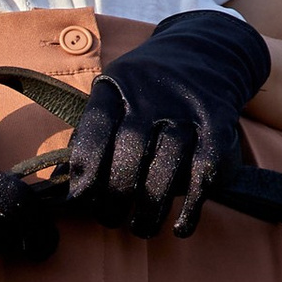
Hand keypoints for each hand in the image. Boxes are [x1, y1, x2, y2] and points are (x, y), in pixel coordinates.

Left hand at [59, 10, 272, 237]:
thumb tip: (62, 186)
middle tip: (110, 219)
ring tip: (140, 228)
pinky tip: (180, 227)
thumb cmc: (145, 92)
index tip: (80, 199)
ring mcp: (187, 110)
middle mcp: (152, 94)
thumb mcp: (113, 95)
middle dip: (116, 194)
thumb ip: (90, 135)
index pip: (95, 128)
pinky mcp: (219, 127)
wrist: (205, 54)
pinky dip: (193, 206)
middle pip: (131, 149)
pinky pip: (205, 172)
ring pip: (167, 165)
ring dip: (151, 207)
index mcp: (117, 86)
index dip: (85, 168)